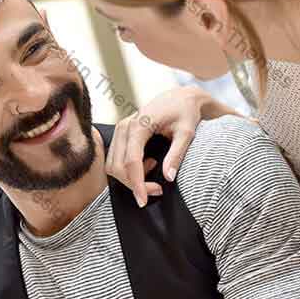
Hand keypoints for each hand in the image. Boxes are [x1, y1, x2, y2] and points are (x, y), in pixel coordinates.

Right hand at [106, 86, 218, 205]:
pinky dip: (128, 170)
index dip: (136, 183)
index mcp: (139, 125)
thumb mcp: (187, 133)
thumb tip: (168, 178)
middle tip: (157, 190)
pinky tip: (149, 164)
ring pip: (112, 165)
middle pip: (117, 166)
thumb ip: (177, 154)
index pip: (131, 161)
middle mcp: (125, 126)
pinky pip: (115, 159)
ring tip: (154, 172)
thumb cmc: (186, 113)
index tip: (143, 200)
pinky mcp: (121, 134)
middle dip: (134, 184)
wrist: (181, 98)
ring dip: (130, 178)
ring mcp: (120, 130)